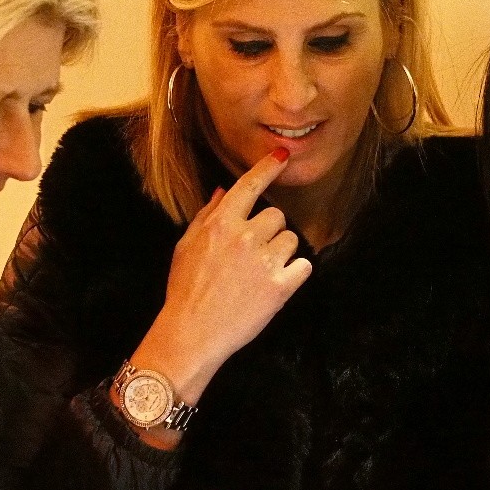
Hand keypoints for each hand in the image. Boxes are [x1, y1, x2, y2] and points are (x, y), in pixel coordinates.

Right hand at [132, 149, 310, 400]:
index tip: (282, 156)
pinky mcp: (280, 287)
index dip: (268, 167)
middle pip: (277, 215)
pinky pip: (304, 266)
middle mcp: (244, 237)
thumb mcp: (186, 246)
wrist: (191, 333)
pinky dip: (295, 273)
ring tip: (261, 272)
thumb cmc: (185, 291)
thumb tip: (223, 191)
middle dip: (270, 231)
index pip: (250, 185)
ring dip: (282, 252)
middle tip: (254, 253)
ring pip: (291, 239)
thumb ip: (207, 215)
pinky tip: (277, 284)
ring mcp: (264, 262)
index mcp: (221, 224)